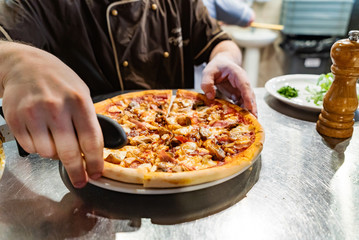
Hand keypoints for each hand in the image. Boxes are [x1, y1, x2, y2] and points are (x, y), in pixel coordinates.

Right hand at [0, 42, 103, 187]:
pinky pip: (31, 148)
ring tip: (57, 141)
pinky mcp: (16, 119)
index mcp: (79, 101)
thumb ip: (88, 119)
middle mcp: (57, 107)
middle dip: (77, 172)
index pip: (91, 140)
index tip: (96, 173)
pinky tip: (43, 134)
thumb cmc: (59, 81)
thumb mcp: (81, 92)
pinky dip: (39, 147)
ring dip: (56, 155)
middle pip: (69, 152)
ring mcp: (34, 113)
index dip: (95, 161)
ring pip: (48, 153)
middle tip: (81, 180)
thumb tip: (94, 150)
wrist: (25, 65)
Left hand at [201, 52, 256, 116]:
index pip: (244, 85)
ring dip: (250, 111)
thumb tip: (210, 97)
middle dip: (252, 107)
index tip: (249, 107)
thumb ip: (207, 82)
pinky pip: (242, 103)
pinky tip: (242, 119)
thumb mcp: (208, 72)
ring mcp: (241, 89)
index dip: (248, 97)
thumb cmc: (216, 66)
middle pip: (250, 95)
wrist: (222, 63)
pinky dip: (243, 111)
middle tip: (254, 119)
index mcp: (237, 74)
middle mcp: (243, 81)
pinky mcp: (238, 94)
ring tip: (250, 122)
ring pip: (248, 100)